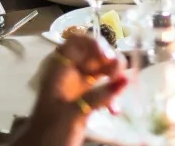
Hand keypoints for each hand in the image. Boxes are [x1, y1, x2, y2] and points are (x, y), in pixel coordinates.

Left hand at [10, 34, 127, 145]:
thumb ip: (99, 96)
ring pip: (103, 70)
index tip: (108, 57)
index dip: (94, 43)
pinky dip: (113, 96)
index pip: (77, 42)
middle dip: (111, 62)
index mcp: (59, 70)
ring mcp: (79, 86)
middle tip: (117, 77)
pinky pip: (105, 88)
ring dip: (115, 79)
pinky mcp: (87, 101)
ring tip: (120, 93)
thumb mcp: (73, 113)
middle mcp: (70, 73)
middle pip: (95, 54)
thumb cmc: (48, 133)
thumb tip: (126, 79)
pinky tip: (115, 110)